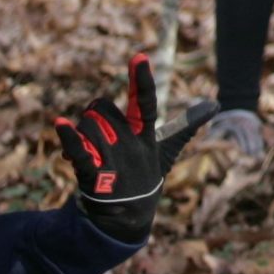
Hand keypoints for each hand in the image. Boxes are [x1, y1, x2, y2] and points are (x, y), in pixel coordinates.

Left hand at [55, 54, 211, 245]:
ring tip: (87, 151)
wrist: (127, 217)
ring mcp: (111, 160)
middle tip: (97, 134)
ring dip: (81, 132)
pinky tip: (59, 124)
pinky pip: (79, 150)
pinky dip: (68, 137)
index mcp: (146, 135)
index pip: (145, 102)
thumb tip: (215, 105)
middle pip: (101, 110)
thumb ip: (187, 124)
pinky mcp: (93, 175)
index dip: (142, 80)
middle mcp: (129, 145)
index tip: (138, 57)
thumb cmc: (147, 175)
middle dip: (94, 115)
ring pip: (87, 125)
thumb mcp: (168, 150)